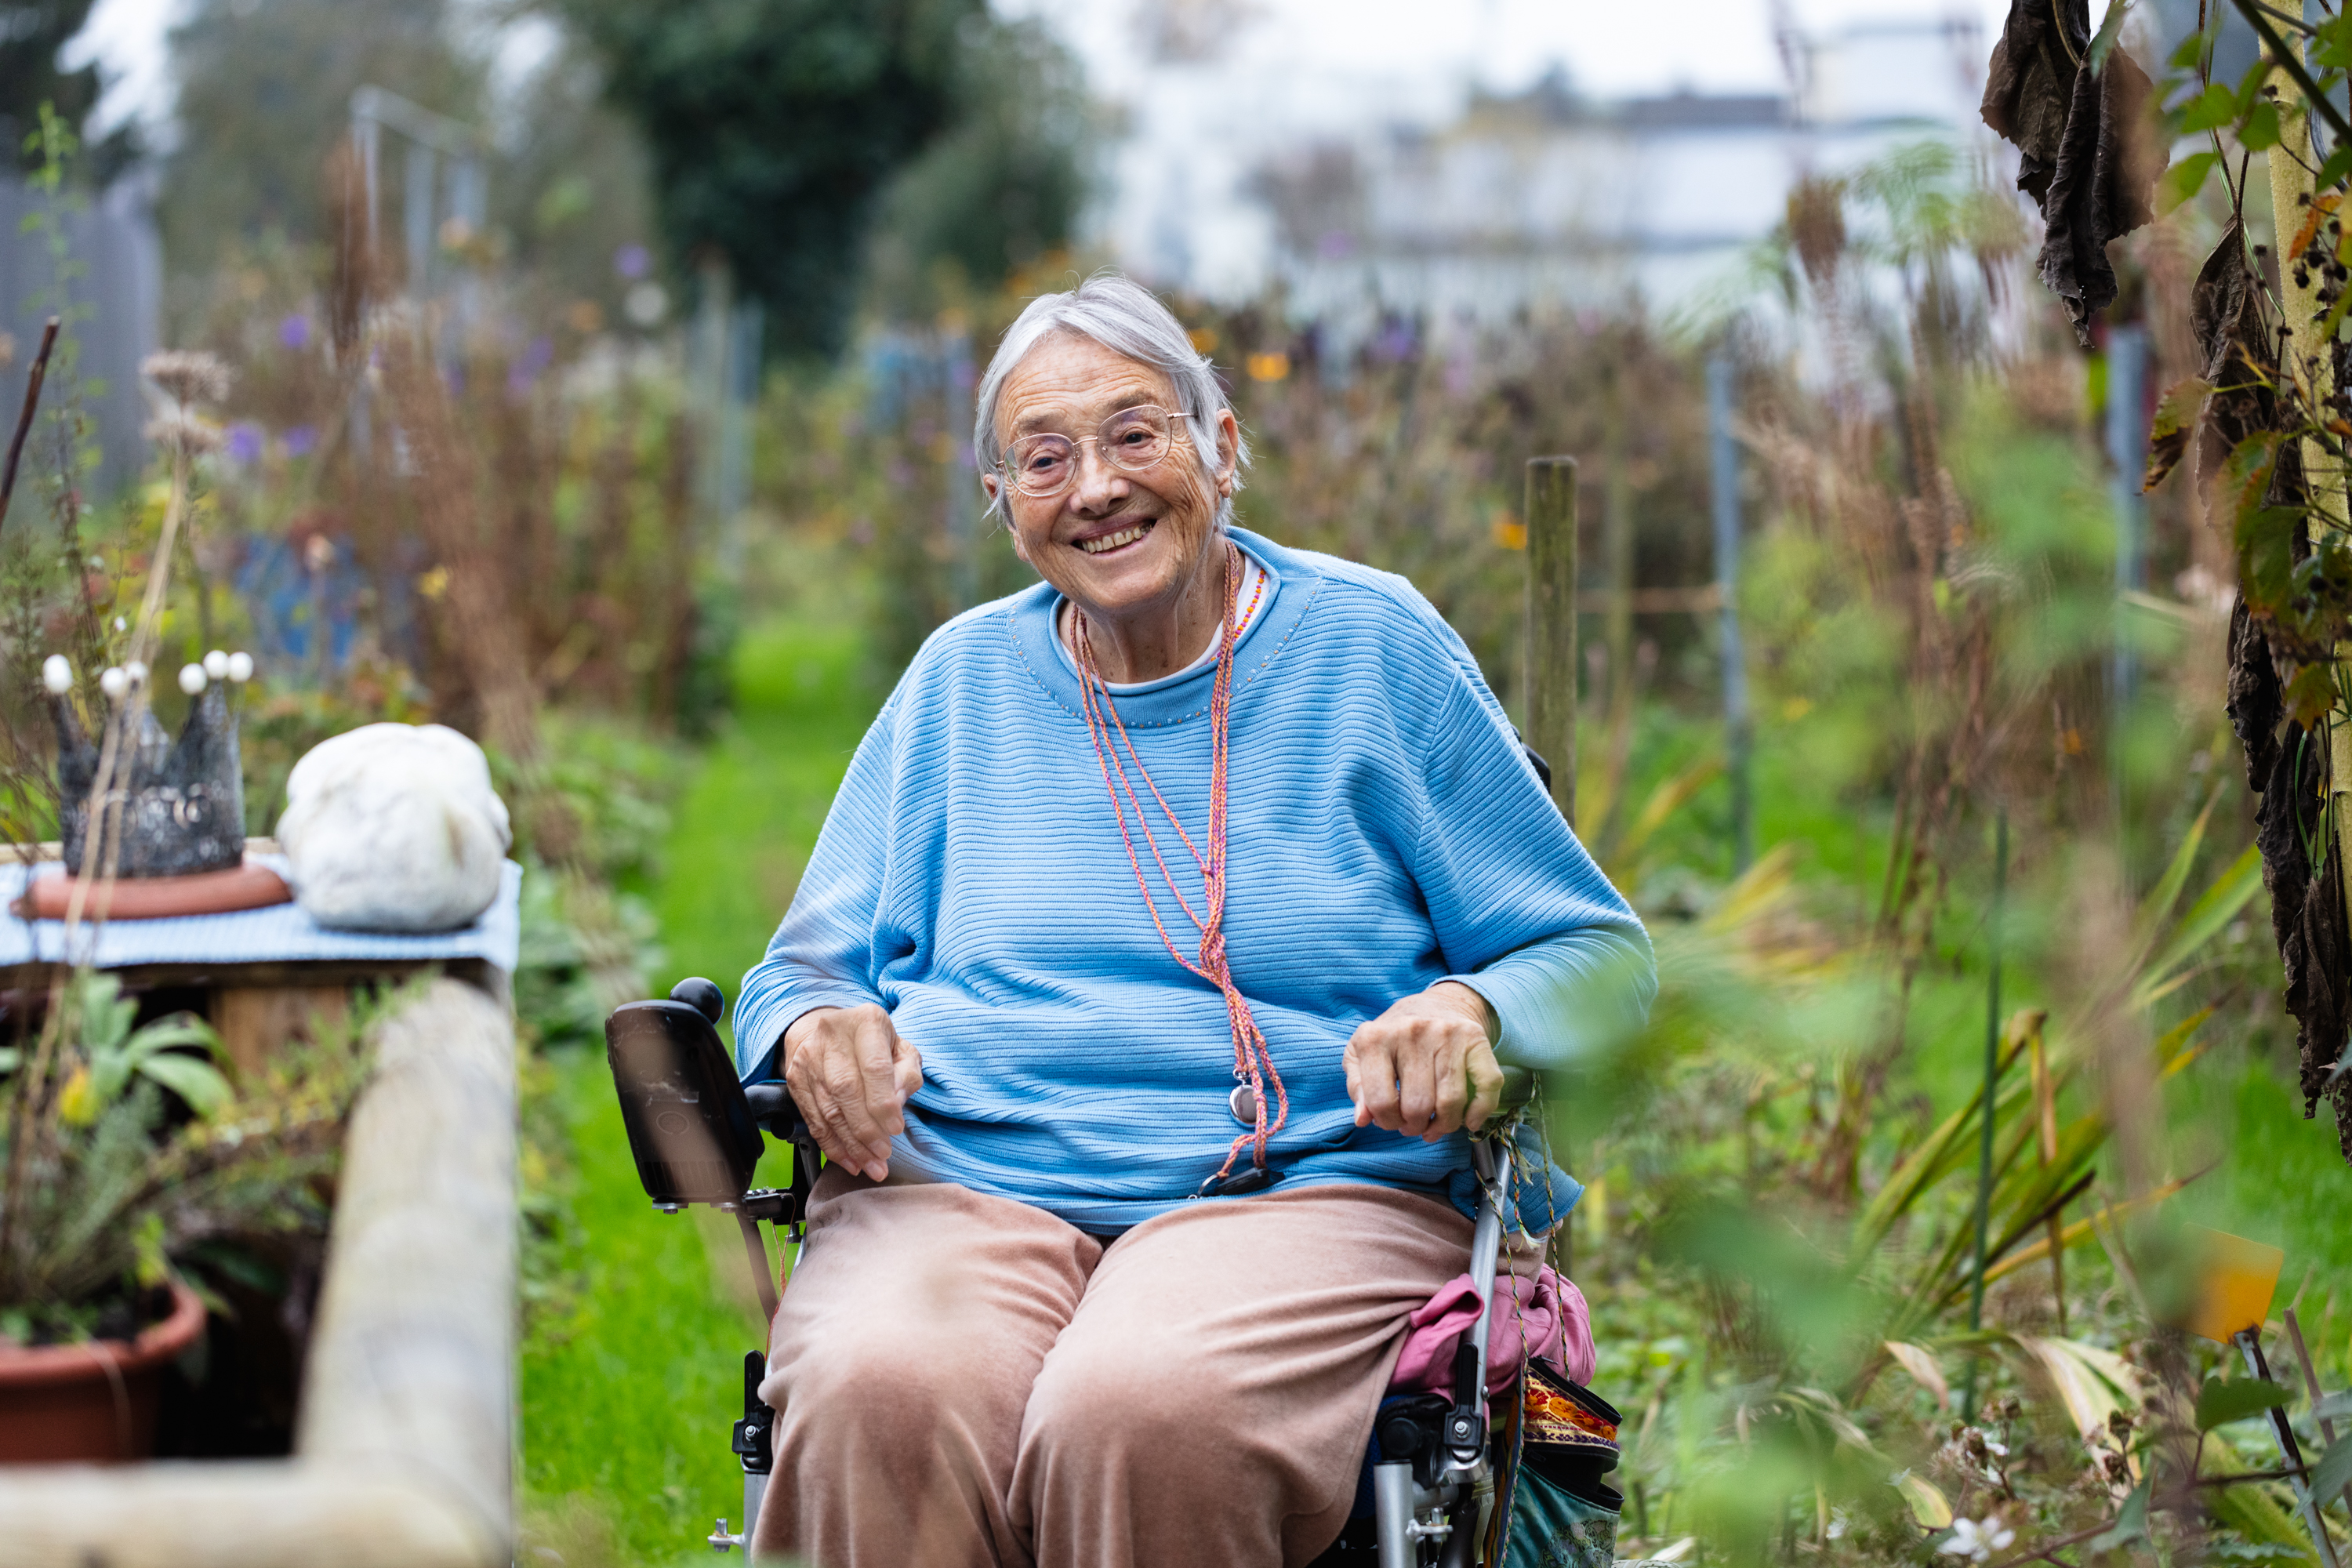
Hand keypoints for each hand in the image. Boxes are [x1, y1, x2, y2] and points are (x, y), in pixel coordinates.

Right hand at [780, 1004, 922, 1180]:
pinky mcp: (795, 1079)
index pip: (874, 1067)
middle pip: (847, 1090)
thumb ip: (907, 1073)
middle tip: (882, 1154)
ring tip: (869, 1165)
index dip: (884, 1103)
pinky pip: (813, 1119)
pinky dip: (832, 1145)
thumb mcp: (901, 1048)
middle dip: (866, 1130)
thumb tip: (896, 1102)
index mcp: (866, 1021)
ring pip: (829, 1108)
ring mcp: (809, 1057)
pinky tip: (848, 1160)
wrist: (827, 1029)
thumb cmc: (872, 1043)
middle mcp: (832, 1035)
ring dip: (850, 1144)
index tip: (895, 1129)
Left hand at [1342, 982, 1503, 1141]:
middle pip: (1418, 1106)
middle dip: (1416, 1126)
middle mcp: (1413, 1032)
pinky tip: (1468, 1120)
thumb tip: (1363, 1119)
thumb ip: (1357, 1088)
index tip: (1392, 1121)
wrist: (1435, 1004)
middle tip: (1415, 1124)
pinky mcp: (1475, 1038)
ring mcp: (1447, 1033)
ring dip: (1444, 1125)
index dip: (1386, 1122)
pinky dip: (1479, 1112)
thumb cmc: (1394, 1036)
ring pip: (1451, 1102)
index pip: (1381, 1101)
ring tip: (1436, 1124)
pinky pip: (1486, 1086)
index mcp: (1376, 1038)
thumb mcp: (1360, 1054)